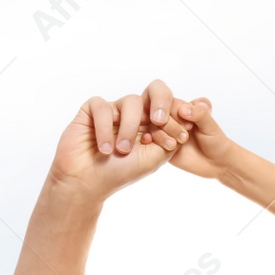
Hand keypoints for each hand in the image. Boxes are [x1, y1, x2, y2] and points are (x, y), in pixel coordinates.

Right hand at [48, 79, 188, 198]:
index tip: (179, 139)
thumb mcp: (153, 158)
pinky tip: (106, 149)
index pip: (170, 109)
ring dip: (129, 127)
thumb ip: (169, 139)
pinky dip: (105, 128)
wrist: (87, 182)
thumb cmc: (120, 173)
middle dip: (161, 103)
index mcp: (152, 124)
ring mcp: (115, 110)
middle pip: (154, 92)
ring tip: (123, 150)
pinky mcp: (92, 110)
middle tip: (159, 120)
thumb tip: (187, 121)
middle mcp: (135, 114)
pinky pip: (102, 106)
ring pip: (131, 101)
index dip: (176, 119)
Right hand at [153, 97, 239, 180]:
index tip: (189, 126)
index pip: (169, 100)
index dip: (175, 111)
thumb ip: (200, 114)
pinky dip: (155, 142)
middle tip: (185, 138)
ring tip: (175, 145)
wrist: (215, 163)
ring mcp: (164, 130)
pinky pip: (150, 140)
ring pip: (152, 126)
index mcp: (183, 107)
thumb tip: (182, 109)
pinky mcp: (159, 144)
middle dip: (169, 124)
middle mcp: (171, 116)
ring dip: (162, 135)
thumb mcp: (211, 126)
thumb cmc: (215, 141)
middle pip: (157, 112)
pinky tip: (166, 148)